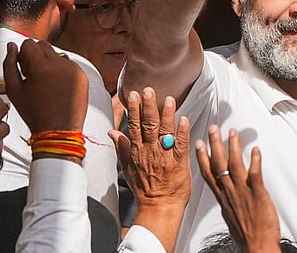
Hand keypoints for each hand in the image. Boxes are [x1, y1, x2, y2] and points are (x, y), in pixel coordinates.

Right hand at [4, 40, 88, 132]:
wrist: (59, 130)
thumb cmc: (35, 113)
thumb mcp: (14, 90)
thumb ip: (9, 64)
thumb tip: (12, 47)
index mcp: (41, 67)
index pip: (29, 44)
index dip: (23, 55)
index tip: (24, 68)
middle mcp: (59, 64)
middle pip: (43, 45)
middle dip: (36, 56)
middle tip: (33, 75)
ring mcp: (73, 69)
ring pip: (56, 54)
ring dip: (49, 63)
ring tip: (45, 83)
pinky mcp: (82, 75)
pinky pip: (68, 64)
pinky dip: (61, 71)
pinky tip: (57, 87)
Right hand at [110, 87, 190, 252]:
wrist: (159, 206)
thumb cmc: (145, 188)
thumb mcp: (127, 167)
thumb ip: (121, 147)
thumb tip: (112, 132)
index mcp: (137, 151)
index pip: (134, 126)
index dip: (133, 110)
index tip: (133, 95)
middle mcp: (150, 151)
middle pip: (149, 125)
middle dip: (149, 106)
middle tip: (149, 91)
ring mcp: (165, 156)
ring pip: (165, 132)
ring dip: (167, 114)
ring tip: (168, 99)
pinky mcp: (180, 162)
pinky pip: (181, 144)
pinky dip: (182, 132)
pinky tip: (183, 119)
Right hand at [196, 125, 281, 252]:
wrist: (257, 247)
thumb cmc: (247, 235)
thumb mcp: (230, 215)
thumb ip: (228, 200)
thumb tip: (228, 194)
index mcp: (222, 197)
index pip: (208, 173)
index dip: (202, 157)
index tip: (198, 144)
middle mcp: (229, 192)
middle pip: (218, 164)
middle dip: (214, 144)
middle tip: (213, 129)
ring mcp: (243, 192)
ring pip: (234, 164)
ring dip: (233, 146)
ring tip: (232, 132)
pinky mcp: (257, 193)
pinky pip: (255, 173)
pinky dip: (255, 160)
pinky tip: (255, 150)